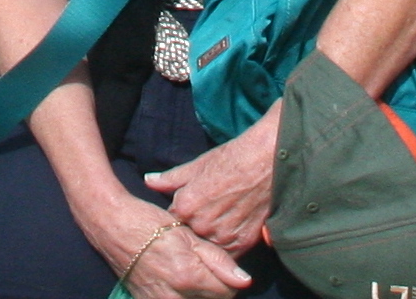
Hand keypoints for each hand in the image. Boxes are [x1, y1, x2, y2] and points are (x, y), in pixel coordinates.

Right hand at [80, 194, 249, 298]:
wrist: (112, 225)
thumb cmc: (151, 223)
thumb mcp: (188, 234)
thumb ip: (218, 260)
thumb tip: (244, 281)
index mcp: (189, 276)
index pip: (228, 293)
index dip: (230, 279)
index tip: (223, 268)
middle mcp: (174, 296)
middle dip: (214, 288)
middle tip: (205, 269)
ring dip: (198, 294)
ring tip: (190, 275)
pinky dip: (180, 296)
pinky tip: (175, 282)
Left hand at [144, 112, 278, 254]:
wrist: (266, 161)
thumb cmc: (231, 159)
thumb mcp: (196, 166)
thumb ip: (170, 179)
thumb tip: (149, 181)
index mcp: (184, 207)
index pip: (172, 223)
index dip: (179, 218)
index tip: (187, 213)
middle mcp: (201, 225)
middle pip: (191, 237)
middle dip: (195, 231)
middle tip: (207, 217)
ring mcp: (222, 236)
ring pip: (209, 248)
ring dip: (211, 241)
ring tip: (220, 224)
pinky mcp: (243, 243)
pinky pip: (228, 256)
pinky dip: (228, 248)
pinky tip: (231, 233)